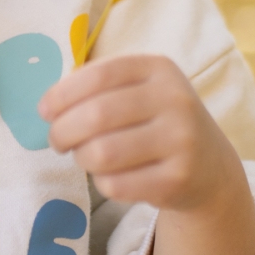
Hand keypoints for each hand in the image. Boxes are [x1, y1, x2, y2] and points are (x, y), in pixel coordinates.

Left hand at [38, 54, 237, 210]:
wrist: (210, 167)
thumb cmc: (157, 121)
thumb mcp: (139, 90)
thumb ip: (97, 87)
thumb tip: (49, 106)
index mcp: (159, 68)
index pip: (98, 74)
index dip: (62, 94)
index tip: (44, 111)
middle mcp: (176, 100)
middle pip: (96, 115)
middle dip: (62, 130)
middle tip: (57, 140)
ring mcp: (181, 141)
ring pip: (102, 153)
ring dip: (81, 157)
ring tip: (84, 157)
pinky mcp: (179, 180)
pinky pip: (116, 185)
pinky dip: (101, 182)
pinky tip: (109, 176)